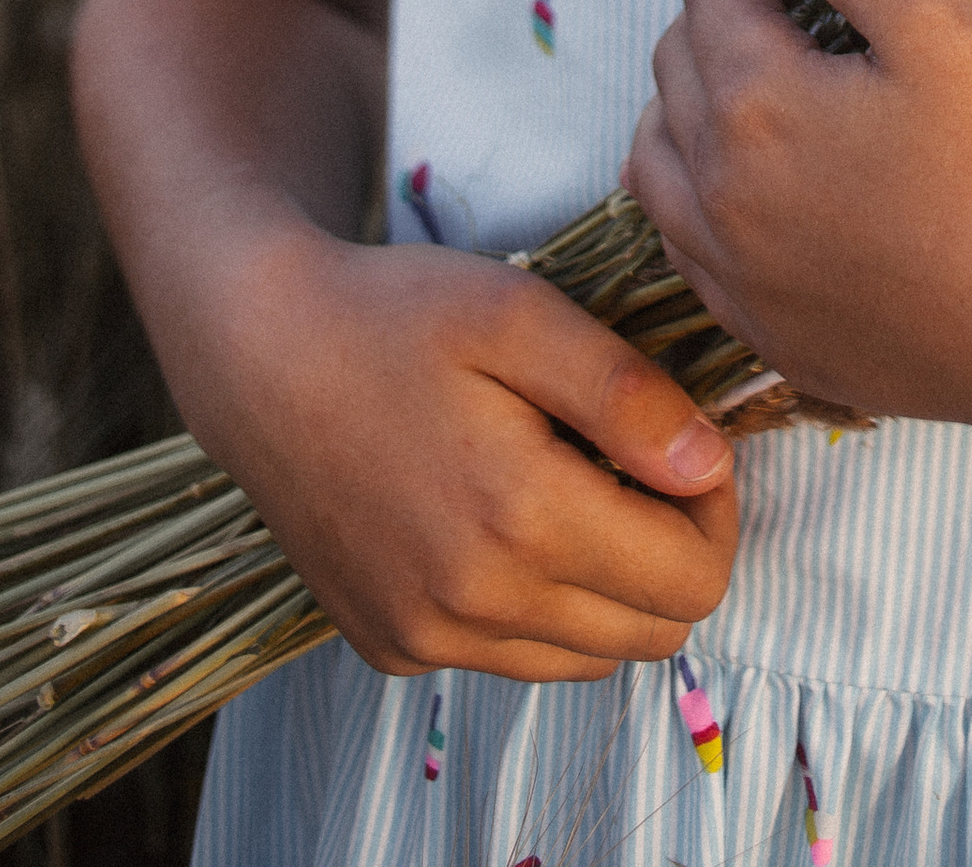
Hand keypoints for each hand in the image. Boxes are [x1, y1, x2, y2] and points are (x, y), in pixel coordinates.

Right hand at [182, 217, 737, 678]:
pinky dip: (539, 604)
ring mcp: (427, 636)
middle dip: (674, 551)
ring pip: (590, 657)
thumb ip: (625, 394)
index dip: (714, 512)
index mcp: (519, 519)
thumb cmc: (395, 315)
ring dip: (611, 585)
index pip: (691, 581)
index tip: (682, 444)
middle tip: (640, 462)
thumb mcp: (520, 315)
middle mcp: (473, 604)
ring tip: (574, 482)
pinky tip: (504, 516)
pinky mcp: (391, 646)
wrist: (257, 353)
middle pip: (653, 633)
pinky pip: (513, 656)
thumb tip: (709, 465)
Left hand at [627, 0, 971, 442]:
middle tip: (805, 3)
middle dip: (726, 14)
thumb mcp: (946, 9)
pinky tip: (764, 192)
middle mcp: (721, 202)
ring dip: (692, 106)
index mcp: (754, 107)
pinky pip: (694, 257)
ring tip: (762, 83)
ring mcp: (745, 284)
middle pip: (676, 68)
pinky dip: (704, 202)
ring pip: (659, 166)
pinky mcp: (780, 341)